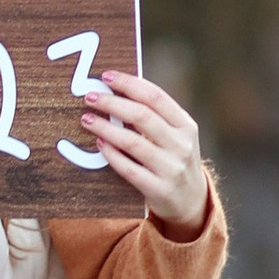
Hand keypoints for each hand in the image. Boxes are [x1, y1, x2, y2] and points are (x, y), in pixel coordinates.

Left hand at [79, 72, 210, 233]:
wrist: (191, 202)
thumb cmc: (175, 160)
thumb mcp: (175, 137)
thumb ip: (154, 117)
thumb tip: (117, 92)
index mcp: (186, 126)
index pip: (156, 97)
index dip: (130, 84)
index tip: (107, 77)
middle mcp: (182, 145)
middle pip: (142, 116)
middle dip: (112, 103)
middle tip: (90, 97)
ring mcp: (171, 168)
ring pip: (132, 142)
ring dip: (106, 128)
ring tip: (87, 119)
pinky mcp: (158, 190)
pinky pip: (129, 169)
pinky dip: (112, 155)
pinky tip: (99, 145)